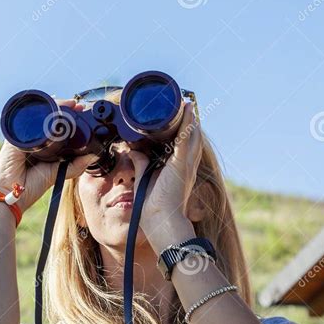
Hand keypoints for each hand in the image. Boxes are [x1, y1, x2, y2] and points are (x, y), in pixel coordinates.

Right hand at [0, 99, 97, 213]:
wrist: (12, 196)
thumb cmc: (29, 186)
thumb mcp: (58, 173)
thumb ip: (75, 165)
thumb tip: (93, 155)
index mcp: (40, 143)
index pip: (53, 124)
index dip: (67, 116)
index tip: (80, 111)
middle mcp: (30, 136)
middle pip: (46, 115)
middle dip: (63, 107)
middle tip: (78, 105)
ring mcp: (21, 135)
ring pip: (38, 114)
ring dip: (54, 105)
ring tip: (70, 104)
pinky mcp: (14, 136)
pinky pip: (27, 120)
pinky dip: (40, 112)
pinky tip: (52, 108)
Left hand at [127, 102, 202, 233]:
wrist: (160, 221)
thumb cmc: (153, 207)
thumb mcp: (145, 179)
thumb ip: (140, 163)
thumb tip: (132, 150)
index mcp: (178, 170)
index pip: (184, 145)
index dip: (183, 130)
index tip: (178, 116)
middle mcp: (186, 165)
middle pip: (192, 137)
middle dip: (188, 120)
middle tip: (183, 103)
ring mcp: (185, 164)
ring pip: (192, 135)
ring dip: (189, 118)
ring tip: (185, 101)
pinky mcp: (180, 164)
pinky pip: (185, 139)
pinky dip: (187, 123)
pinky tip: (187, 109)